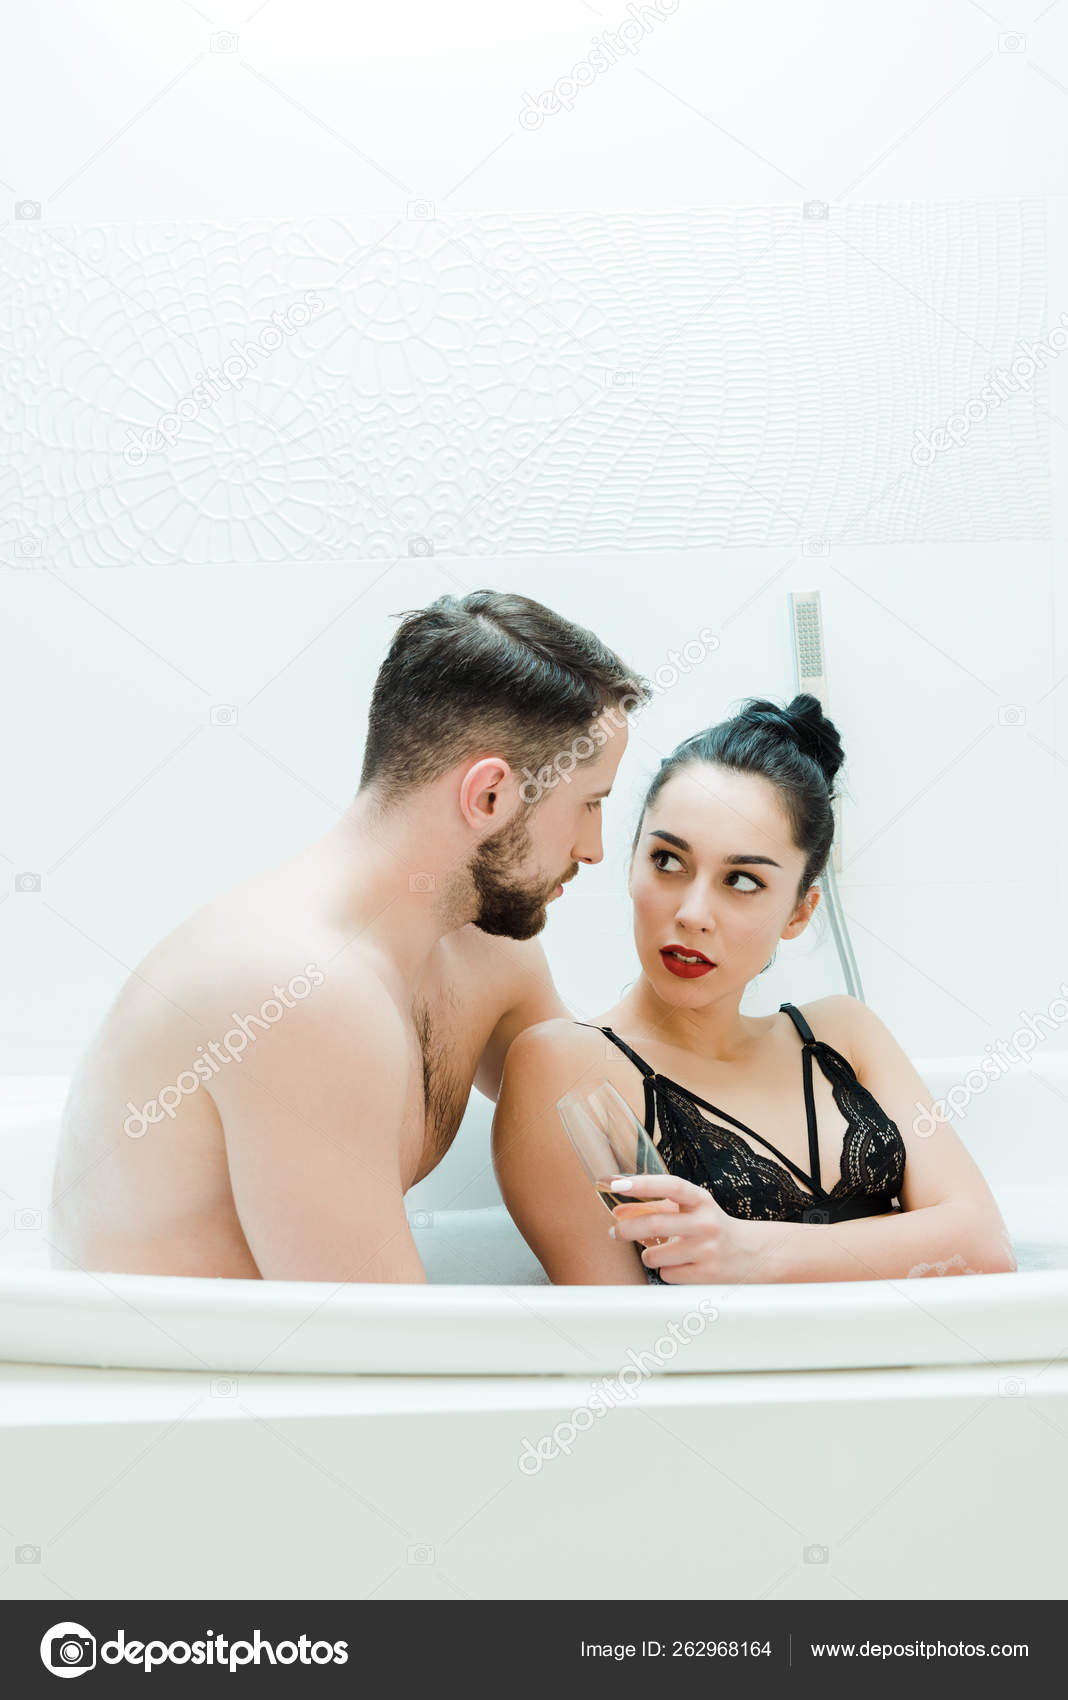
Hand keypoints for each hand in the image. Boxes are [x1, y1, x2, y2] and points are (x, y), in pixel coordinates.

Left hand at [608, 1172, 772, 1282]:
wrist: (750, 1254)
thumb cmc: (710, 1227)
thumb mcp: (690, 1209)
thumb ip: (656, 1207)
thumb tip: (619, 1213)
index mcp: (701, 1200)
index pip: (671, 1186)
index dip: (643, 1184)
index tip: (617, 1185)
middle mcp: (706, 1223)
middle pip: (655, 1224)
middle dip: (627, 1229)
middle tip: (615, 1232)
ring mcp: (707, 1250)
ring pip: (655, 1255)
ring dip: (648, 1255)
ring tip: (660, 1251)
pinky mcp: (706, 1274)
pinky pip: (666, 1274)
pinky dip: (665, 1270)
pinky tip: (680, 1265)